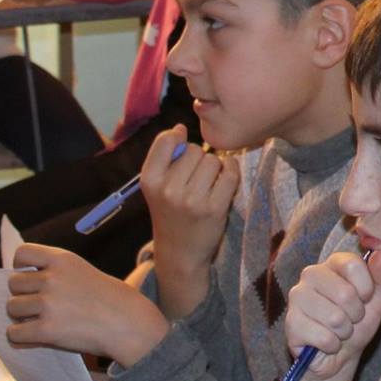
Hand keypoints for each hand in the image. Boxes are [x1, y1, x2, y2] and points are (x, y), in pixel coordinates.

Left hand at [5, 243, 168, 366]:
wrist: (131, 325)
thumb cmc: (112, 300)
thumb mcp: (85, 273)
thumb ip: (57, 274)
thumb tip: (21, 284)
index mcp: (63, 260)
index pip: (23, 253)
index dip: (20, 266)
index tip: (29, 277)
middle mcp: (52, 278)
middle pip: (14, 283)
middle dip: (24, 294)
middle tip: (40, 306)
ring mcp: (48, 304)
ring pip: (12, 308)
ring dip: (22, 317)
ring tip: (40, 321)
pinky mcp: (46, 329)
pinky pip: (14, 333)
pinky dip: (21, 337)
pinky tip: (35, 337)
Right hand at [140, 128, 238, 318]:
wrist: (180, 252)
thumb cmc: (170, 213)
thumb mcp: (156, 186)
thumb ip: (165, 156)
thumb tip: (180, 128)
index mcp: (149, 180)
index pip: (167, 140)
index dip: (178, 139)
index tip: (181, 152)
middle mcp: (167, 189)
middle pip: (195, 150)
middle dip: (199, 159)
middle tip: (195, 179)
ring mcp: (191, 200)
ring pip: (214, 161)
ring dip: (215, 168)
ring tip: (207, 185)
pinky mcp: (214, 208)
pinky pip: (230, 173)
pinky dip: (231, 173)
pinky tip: (224, 183)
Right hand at [280, 250, 380, 380]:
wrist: (340, 355)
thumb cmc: (359, 323)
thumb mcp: (378, 300)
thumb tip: (379, 253)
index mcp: (333, 263)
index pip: (352, 264)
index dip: (366, 287)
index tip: (365, 298)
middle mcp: (311, 274)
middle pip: (345, 293)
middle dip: (356, 314)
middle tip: (351, 319)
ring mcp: (297, 298)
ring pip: (334, 318)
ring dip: (345, 331)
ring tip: (339, 330)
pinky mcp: (290, 323)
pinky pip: (323, 337)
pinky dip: (332, 345)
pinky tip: (327, 342)